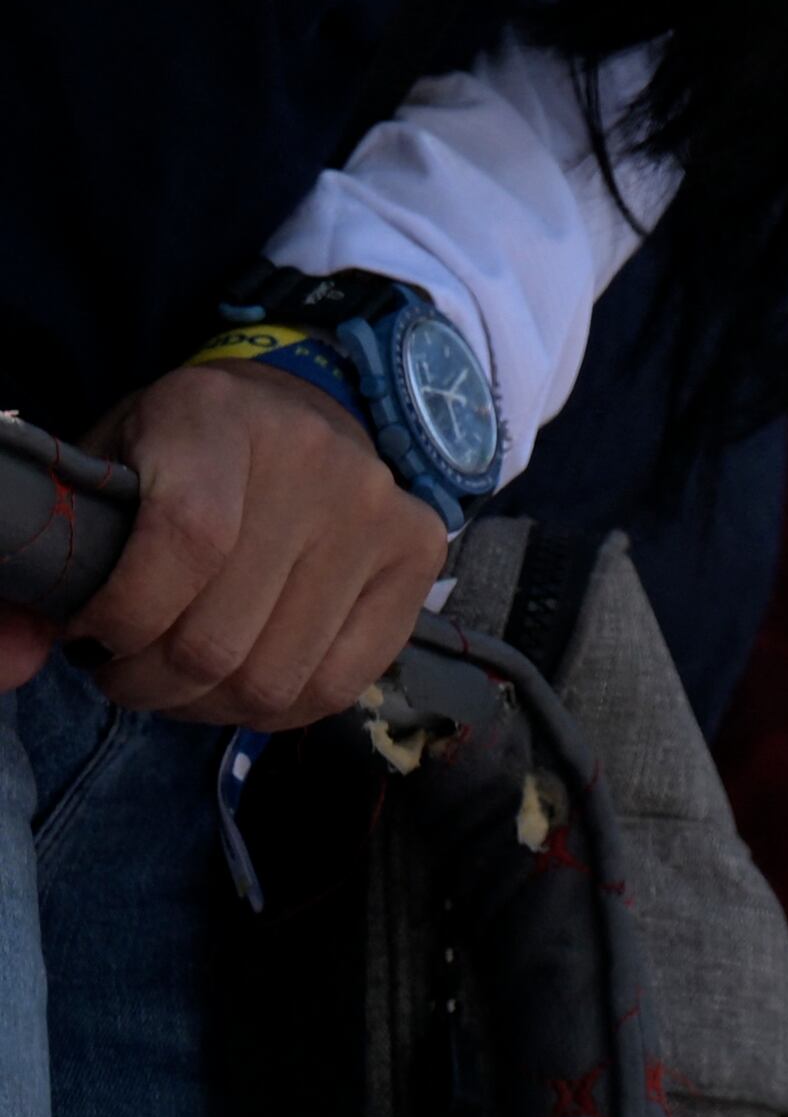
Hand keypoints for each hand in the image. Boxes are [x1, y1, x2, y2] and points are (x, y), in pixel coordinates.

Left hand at [18, 362, 444, 725]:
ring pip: (277, 680)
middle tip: (122, 675)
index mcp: (217, 418)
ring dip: (207, 706)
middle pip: (224, 634)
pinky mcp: (418, 561)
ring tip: (177, 685)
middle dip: (150, 682)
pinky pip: (338, 685)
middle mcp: (316, 465)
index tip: (88, 636)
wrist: (304, 405)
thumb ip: (66, 543)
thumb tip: (22, 650)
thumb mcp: (113, 460)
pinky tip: (237, 690)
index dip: (126, 615)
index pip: (186, 541)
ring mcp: (378, 517)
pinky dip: (274, 711)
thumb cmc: (188, 442)